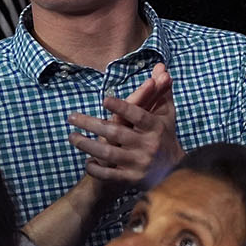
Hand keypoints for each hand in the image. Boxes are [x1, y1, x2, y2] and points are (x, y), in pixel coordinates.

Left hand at [68, 65, 183, 187]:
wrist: (174, 170)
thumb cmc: (165, 136)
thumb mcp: (166, 114)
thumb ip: (161, 90)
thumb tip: (161, 67)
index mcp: (156, 128)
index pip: (138, 115)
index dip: (122, 108)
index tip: (105, 100)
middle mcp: (148, 145)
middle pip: (116, 134)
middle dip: (91, 124)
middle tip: (71, 116)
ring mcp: (139, 163)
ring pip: (108, 154)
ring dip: (86, 145)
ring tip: (71, 137)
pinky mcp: (132, 179)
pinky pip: (109, 175)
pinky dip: (96, 168)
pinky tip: (86, 161)